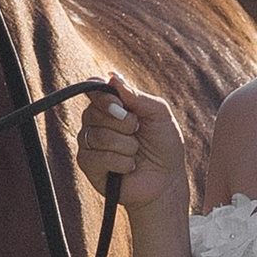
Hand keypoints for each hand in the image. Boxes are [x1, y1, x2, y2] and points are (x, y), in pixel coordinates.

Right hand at [76, 72, 189, 210]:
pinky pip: (97, 157)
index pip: (93, 88)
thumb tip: (111, 77)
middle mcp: (95, 121)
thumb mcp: (159, 114)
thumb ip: (137, 96)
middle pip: (94, 112)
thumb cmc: (164, 145)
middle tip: (138, 132)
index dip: (103, 95)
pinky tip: (129, 167)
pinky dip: (121, 162)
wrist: (167, 180)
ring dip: (126, 145)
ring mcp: (89, 143)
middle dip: (124, 123)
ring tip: (136, 152)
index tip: (121, 104)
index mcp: (111, 104)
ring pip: (98, 135)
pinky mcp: (88, 165)